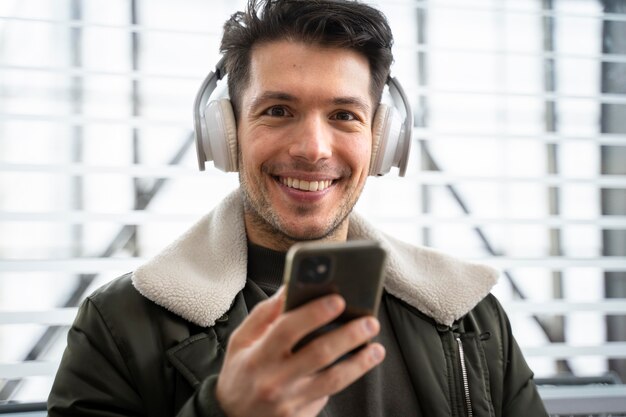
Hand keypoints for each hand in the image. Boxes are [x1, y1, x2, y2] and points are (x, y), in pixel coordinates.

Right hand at [215, 287, 384, 416]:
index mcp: (257, 355)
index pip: (288, 329)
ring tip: (376, 347)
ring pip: (333, 379)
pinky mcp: (300, 415)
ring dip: (359, 362)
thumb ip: (264, 314)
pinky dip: (347, 376)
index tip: (338, 299)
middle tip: (369, 322)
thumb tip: (289, 288)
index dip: (314, 313)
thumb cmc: (239, 373)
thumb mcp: (240, 341)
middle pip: (318, 353)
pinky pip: (329, 394)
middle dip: (348, 335)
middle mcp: (274, 379)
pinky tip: (361, 363)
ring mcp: (289, 401)